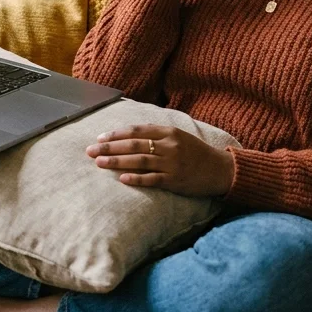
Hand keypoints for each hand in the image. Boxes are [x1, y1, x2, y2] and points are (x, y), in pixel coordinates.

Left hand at [86, 124, 233, 197]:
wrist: (220, 170)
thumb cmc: (196, 153)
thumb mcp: (179, 136)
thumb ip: (158, 134)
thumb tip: (131, 134)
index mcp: (168, 132)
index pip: (137, 130)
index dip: (116, 134)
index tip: (99, 137)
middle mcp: (169, 146)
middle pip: (133, 145)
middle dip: (109, 147)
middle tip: (90, 150)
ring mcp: (172, 163)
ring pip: (139, 161)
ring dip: (116, 162)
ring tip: (99, 163)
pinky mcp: (175, 180)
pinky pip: (152, 179)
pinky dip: (136, 179)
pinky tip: (121, 179)